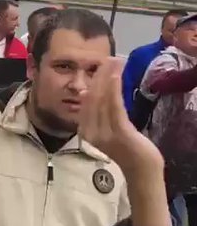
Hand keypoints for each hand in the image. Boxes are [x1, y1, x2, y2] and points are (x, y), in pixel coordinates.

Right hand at [78, 57, 163, 174]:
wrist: (140, 167)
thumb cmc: (126, 148)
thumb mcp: (106, 129)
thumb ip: (97, 114)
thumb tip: (87, 93)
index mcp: (84, 131)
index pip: (85, 102)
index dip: (91, 82)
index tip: (98, 66)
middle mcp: (90, 132)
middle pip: (92, 98)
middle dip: (99, 76)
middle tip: (106, 59)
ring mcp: (104, 132)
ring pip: (102, 100)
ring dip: (107, 78)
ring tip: (112, 62)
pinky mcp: (119, 131)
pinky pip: (114, 106)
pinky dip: (113, 89)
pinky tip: (115, 76)